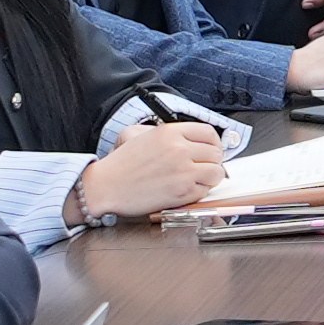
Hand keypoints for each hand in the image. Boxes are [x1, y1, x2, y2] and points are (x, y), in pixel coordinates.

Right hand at [78, 113, 233, 224]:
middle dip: (212, 161)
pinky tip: (187, 189)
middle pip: (216, 153)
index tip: (210, 149)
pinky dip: (201, 191)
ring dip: (210, 177)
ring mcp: (183, 171)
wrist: (107, 186)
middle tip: (203, 166)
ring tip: (198, 179)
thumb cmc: (122, 164)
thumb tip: (196, 140)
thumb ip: (170, 134)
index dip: (213, 142)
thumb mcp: (142, 134)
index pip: (209, 132)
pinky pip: (206, 190)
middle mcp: (179, 149)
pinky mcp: (182, 192)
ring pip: (216, 172)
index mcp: (170, 132)